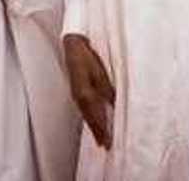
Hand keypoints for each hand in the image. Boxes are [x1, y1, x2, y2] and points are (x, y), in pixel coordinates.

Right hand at [63, 34, 114, 148]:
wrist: (73, 44)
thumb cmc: (87, 56)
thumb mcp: (100, 72)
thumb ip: (107, 89)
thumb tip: (115, 103)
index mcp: (84, 92)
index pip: (94, 116)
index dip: (101, 130)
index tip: (107, 143)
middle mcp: (78, 96)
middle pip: (89, 118)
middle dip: (97, 132)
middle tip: (104, 145)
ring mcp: (76, 93)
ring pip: (86, 114)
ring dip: (93, 126)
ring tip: (100, 138)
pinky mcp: (76, 90)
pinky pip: (84, 108)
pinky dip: (90, 117)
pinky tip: (94, 120)